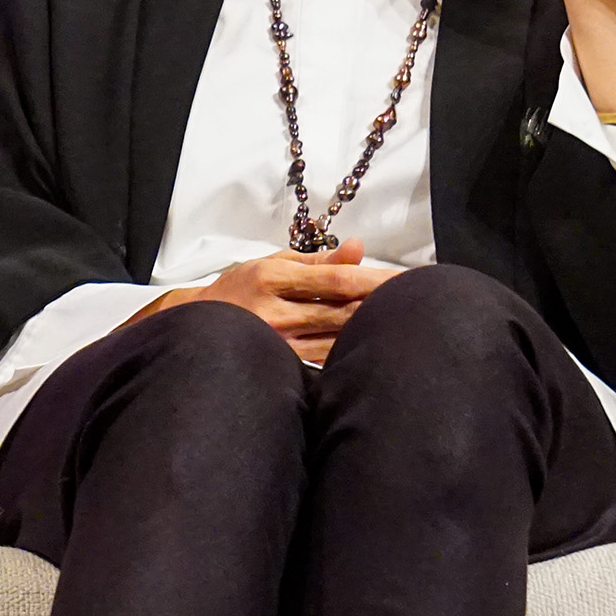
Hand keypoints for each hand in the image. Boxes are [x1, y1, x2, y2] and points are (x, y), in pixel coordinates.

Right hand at [150, 242, 399, 365]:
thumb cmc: (236, 292)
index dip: (377, 280)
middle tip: (423, 301)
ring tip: (407, 324)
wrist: (192, 329)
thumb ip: (316, 260)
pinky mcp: (283, 367)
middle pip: (345, 311)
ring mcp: (278, 344)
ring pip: (340, 339)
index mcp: (272, 278)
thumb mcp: (269, 264)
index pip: (337, 280)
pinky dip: (353, 352)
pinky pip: (327, 360)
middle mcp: (275, 312)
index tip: (410, 279)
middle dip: (385, 305)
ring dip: (374, 331)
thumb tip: (357, 247)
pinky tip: (376, 349)